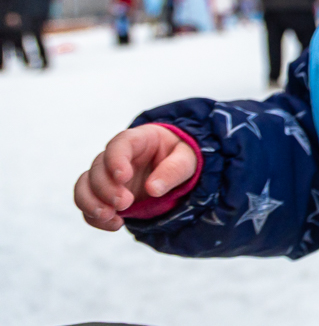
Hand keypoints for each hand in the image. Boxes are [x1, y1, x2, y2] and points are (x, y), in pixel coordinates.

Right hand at [74, 124, 197, 230]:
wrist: (176, 168)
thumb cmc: (181, 157)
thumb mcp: (188, 159)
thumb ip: (173, 170)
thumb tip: (153, 189)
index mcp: (138, 140)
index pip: (119, 144)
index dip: (115, 159)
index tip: (123, 177)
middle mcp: (117, 156)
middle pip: (98, 168)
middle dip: (106, 188)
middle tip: (125, 203)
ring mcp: (107, 176)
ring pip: (85, 185)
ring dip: (91, 203)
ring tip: (111, 217)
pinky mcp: (104, 194)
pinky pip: (88, 204)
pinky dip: (95, 217)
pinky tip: (116, 224)